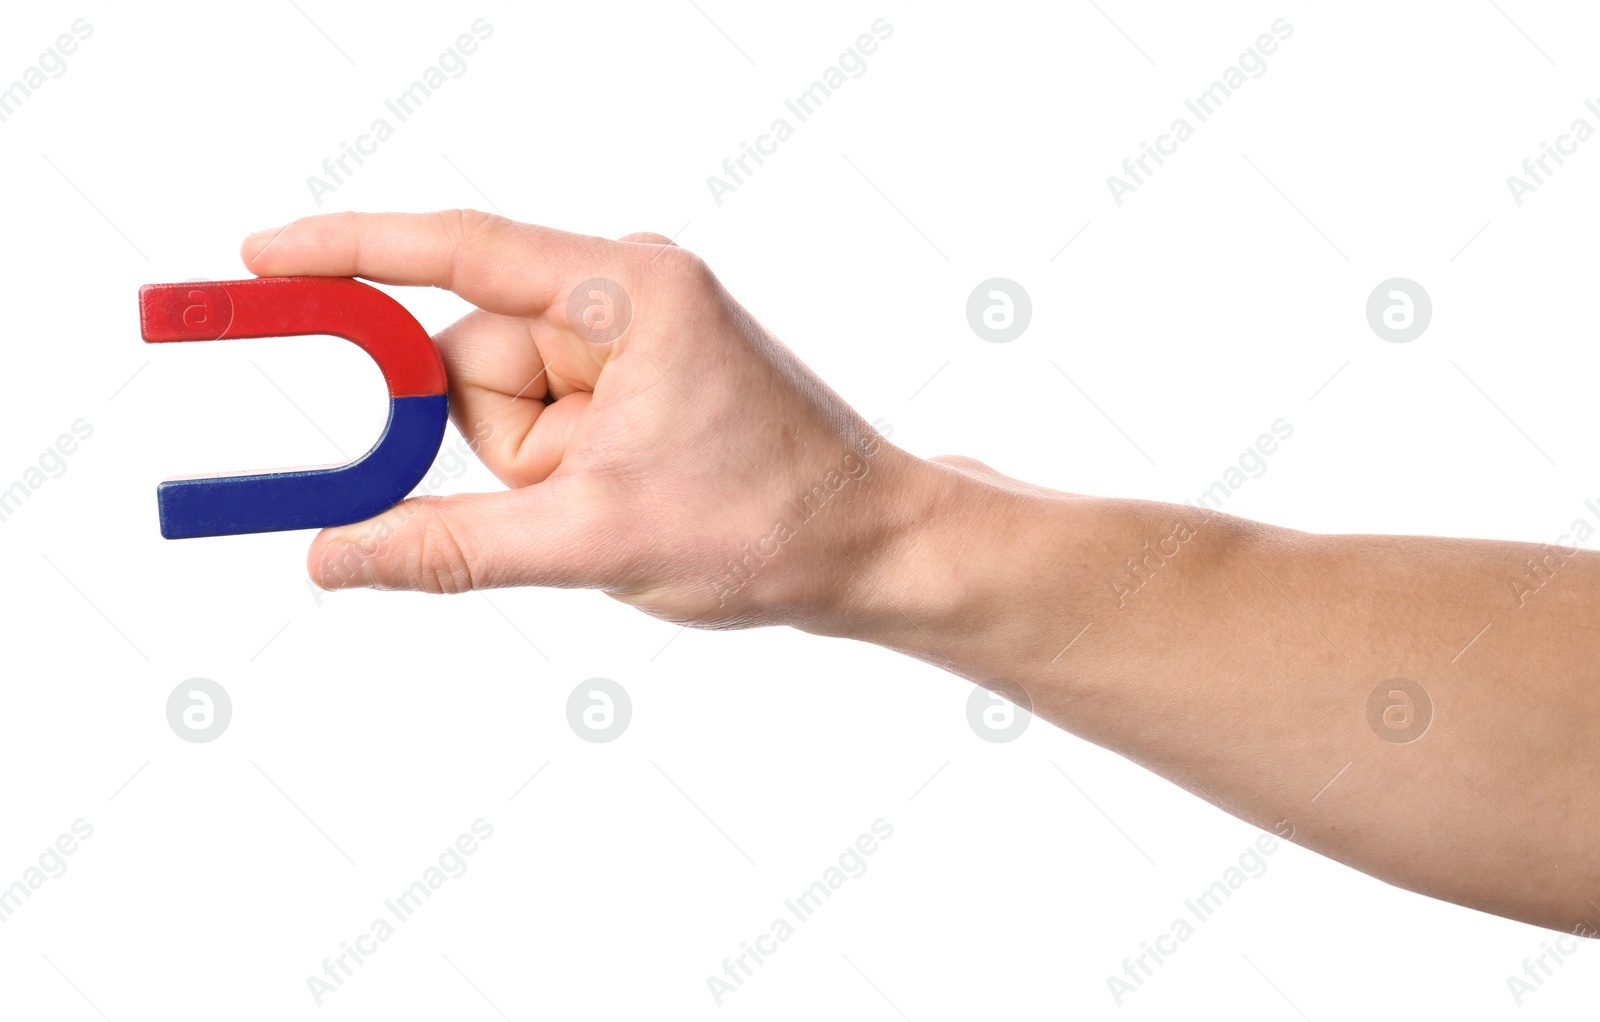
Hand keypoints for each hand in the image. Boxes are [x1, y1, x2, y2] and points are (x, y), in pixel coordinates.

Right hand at [241, 211, 923, 630]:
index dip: (348, 254)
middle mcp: (623, 294)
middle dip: (498, 446)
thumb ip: (450, 545)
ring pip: (501, 406)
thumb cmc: (769, 524)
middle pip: (471, 356)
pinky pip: (540, 424)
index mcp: (626, 290)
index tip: (260, 262)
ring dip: (535, 476)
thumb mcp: (595, 539)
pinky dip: (553, 478)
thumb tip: (331, 554)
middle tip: (566, 502)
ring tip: (624, 507)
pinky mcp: (632, 382)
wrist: (870, 550)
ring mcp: (629, 338)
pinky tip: (627, 504)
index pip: (456, 251)